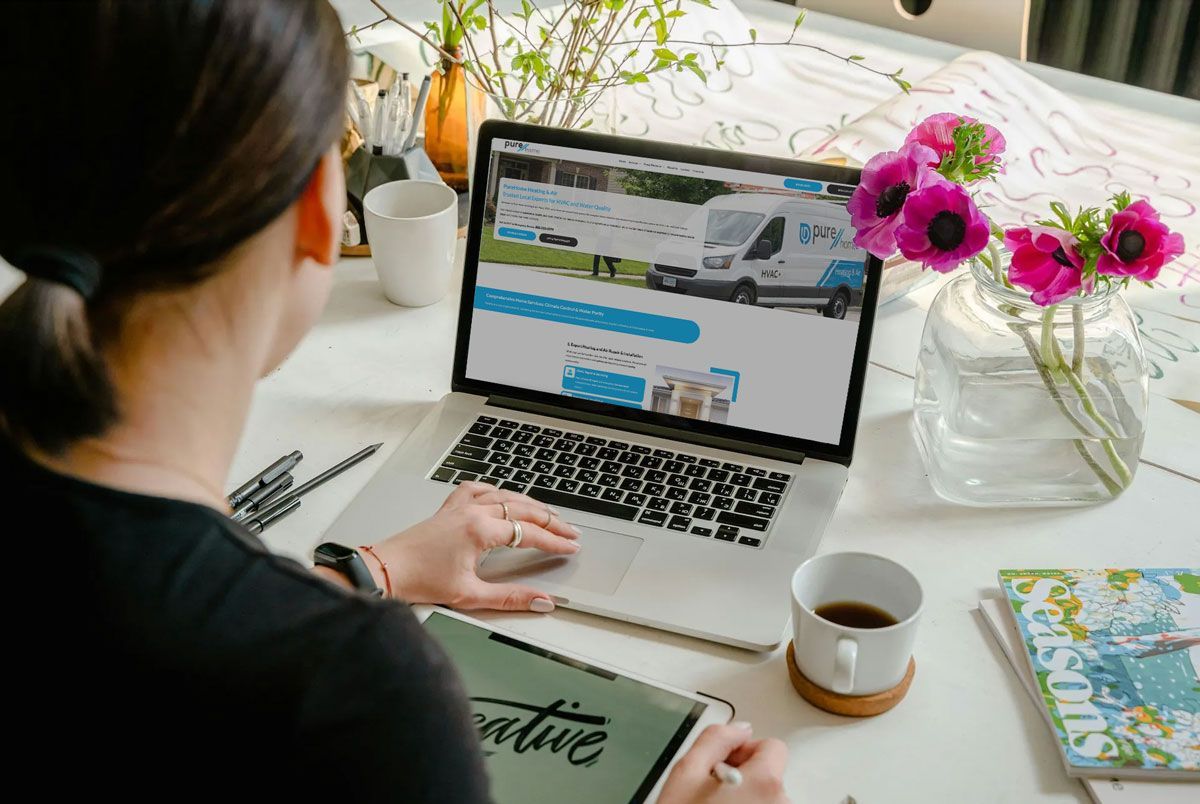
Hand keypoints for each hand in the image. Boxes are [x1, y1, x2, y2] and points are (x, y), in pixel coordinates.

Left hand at [364, 481, 580, 611]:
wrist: (385, 570)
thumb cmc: (419, 581)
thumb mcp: (470, 595)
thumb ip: (510, 597)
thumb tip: (540, 600)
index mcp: (479, 531)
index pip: (529, 533)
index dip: (554, 541)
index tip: (570, 547)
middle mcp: (471, 513)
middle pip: (523, 509)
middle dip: (551, 520)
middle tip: (570, 531)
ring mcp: (459, 507)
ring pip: (504, 495)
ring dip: (530, 504)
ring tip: (547, 514)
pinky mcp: (448, 509)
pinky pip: (477, 489)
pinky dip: (496, 490)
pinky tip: (502, 495)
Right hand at [658, 723, 789, 803]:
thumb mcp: (685, 773)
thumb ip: (715, 739)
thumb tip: (738, 728)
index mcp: (764, 782)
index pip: (773, 747)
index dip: (745, 751)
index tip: (726, 765)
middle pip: (771, 777)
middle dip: (745, 780)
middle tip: (713, 795)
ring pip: (768, 801)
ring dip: (747, 802)